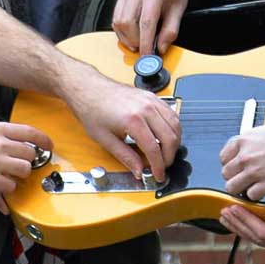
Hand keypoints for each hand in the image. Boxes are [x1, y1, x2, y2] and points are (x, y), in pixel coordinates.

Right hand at [0, 122, 52, 213]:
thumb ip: (1, 139)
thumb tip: (21, 148)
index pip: (30, 132)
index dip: (44, 140)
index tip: (49, 147)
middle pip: (30, 154)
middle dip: (27, 163)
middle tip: (17, 169)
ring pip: (24, 170)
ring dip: (18, 177)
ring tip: (6, 179)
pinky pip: (10, 187)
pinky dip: (6, 193)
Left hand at [63, 66, 180, 181]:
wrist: (88, 88)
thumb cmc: (92, 109)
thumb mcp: (105, 139)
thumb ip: (125, 156)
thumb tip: (138, 170)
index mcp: (132, 120)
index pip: (154, 149)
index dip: (158, 166)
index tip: (158, 175)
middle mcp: (145, 108)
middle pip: (170, 138)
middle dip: (169, 157)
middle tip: (163, 166)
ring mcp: (151, 100)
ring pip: (175, 125)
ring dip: (174, 142)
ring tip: (165, 153)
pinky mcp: (152, 97)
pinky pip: (172, 114)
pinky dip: (173, 128)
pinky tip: (167, 136)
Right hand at [112, 0, 192, 53]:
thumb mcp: (179, 9)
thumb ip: (170, 30)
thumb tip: (161, 48)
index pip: (146, 24)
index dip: (145, 43)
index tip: (147, 56)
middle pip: (127, 23)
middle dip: (134, 41)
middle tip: (144, 49)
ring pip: (118, 20)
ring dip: (126, 37)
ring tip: (137, 42)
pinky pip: (116, 14)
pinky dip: (121, 28)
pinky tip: (131, 33)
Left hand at [220, 124, 264, 200]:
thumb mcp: (264, 133)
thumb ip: (251, 143)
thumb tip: (245, 150)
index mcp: (244, 140)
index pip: (223, 157)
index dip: (232, 165)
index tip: (239, 169)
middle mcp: (245, 155)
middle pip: (226, 174)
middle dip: (236, 178)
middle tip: (247, 180)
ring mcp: (254, 170)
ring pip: (233, 187)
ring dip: (243, 190)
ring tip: (255, 187)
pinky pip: (250, 196)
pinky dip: (257, 196)